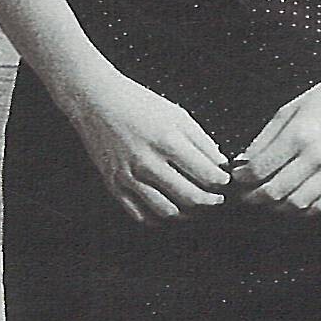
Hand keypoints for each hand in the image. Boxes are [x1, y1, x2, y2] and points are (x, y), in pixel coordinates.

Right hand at [59, 64, 229, 221]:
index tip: (224, 181)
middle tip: (216, 198)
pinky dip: (159, 218)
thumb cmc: (138, 104)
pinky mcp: (115, 186)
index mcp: (167, 141)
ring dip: (187, 213)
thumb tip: (220, 164)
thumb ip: (202, 141)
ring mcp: (129, 178)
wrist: (96, 102)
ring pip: (167, 212)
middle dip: (210, 201)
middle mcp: (147, 163)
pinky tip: (169, 208)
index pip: (206, 175)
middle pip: (190, 198)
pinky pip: (141, 215)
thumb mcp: (177, 114)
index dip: (221, 182)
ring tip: (195, 205)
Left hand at [229, 66, 320, 214]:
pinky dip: (305, 210)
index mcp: (298, 135)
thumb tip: (243, 163)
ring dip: (277, 206)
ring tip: (269, 199)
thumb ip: (263, 140)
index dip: (243, 178)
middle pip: (276, 191)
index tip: (237, 178)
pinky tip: (295, 202)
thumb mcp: (288, 111)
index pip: (260, 169)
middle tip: (246, 195)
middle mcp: (317, 156)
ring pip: (298, 204)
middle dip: (254, 197)